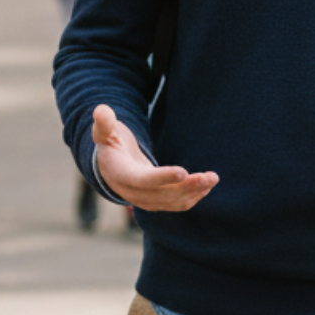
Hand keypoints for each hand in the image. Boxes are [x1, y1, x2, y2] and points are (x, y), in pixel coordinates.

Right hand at [92, 103, 217, 211]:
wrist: (110, 167)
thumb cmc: (110, 145)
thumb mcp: (104, 132)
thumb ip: (103, 124)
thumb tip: (101, 111)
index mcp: (121, 175)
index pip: (143, 180)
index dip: (163, 177)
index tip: (183, 171)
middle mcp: (133, 193)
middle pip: (163, 194)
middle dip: (188, 186)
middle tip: (210, 177)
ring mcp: (146, 201)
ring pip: (173, 202)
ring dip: (195, 192)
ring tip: (213, 178)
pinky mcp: (157, 203)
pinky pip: (177, 204)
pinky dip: (193, 197)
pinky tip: (207, 185)